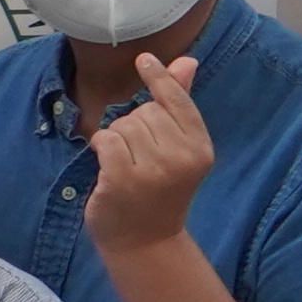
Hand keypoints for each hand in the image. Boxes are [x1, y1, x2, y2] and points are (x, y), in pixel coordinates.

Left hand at [86, 51, 217, 252]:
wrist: (145, 242)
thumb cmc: (160, 191)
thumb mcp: (178, 150)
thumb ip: (178, 105)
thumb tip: (187, 61)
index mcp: (200, 147)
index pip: (177, 100)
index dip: (160, 77)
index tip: (144, 59)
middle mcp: (181, 156)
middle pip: (145, 111)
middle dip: (134, 125)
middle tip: (140, 156)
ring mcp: (153, 169)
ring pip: (123, 124)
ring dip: (117, 139)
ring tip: (127, 165)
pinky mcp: (123, 178)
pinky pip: (106, 140)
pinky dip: (101, 148)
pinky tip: (109, 167)